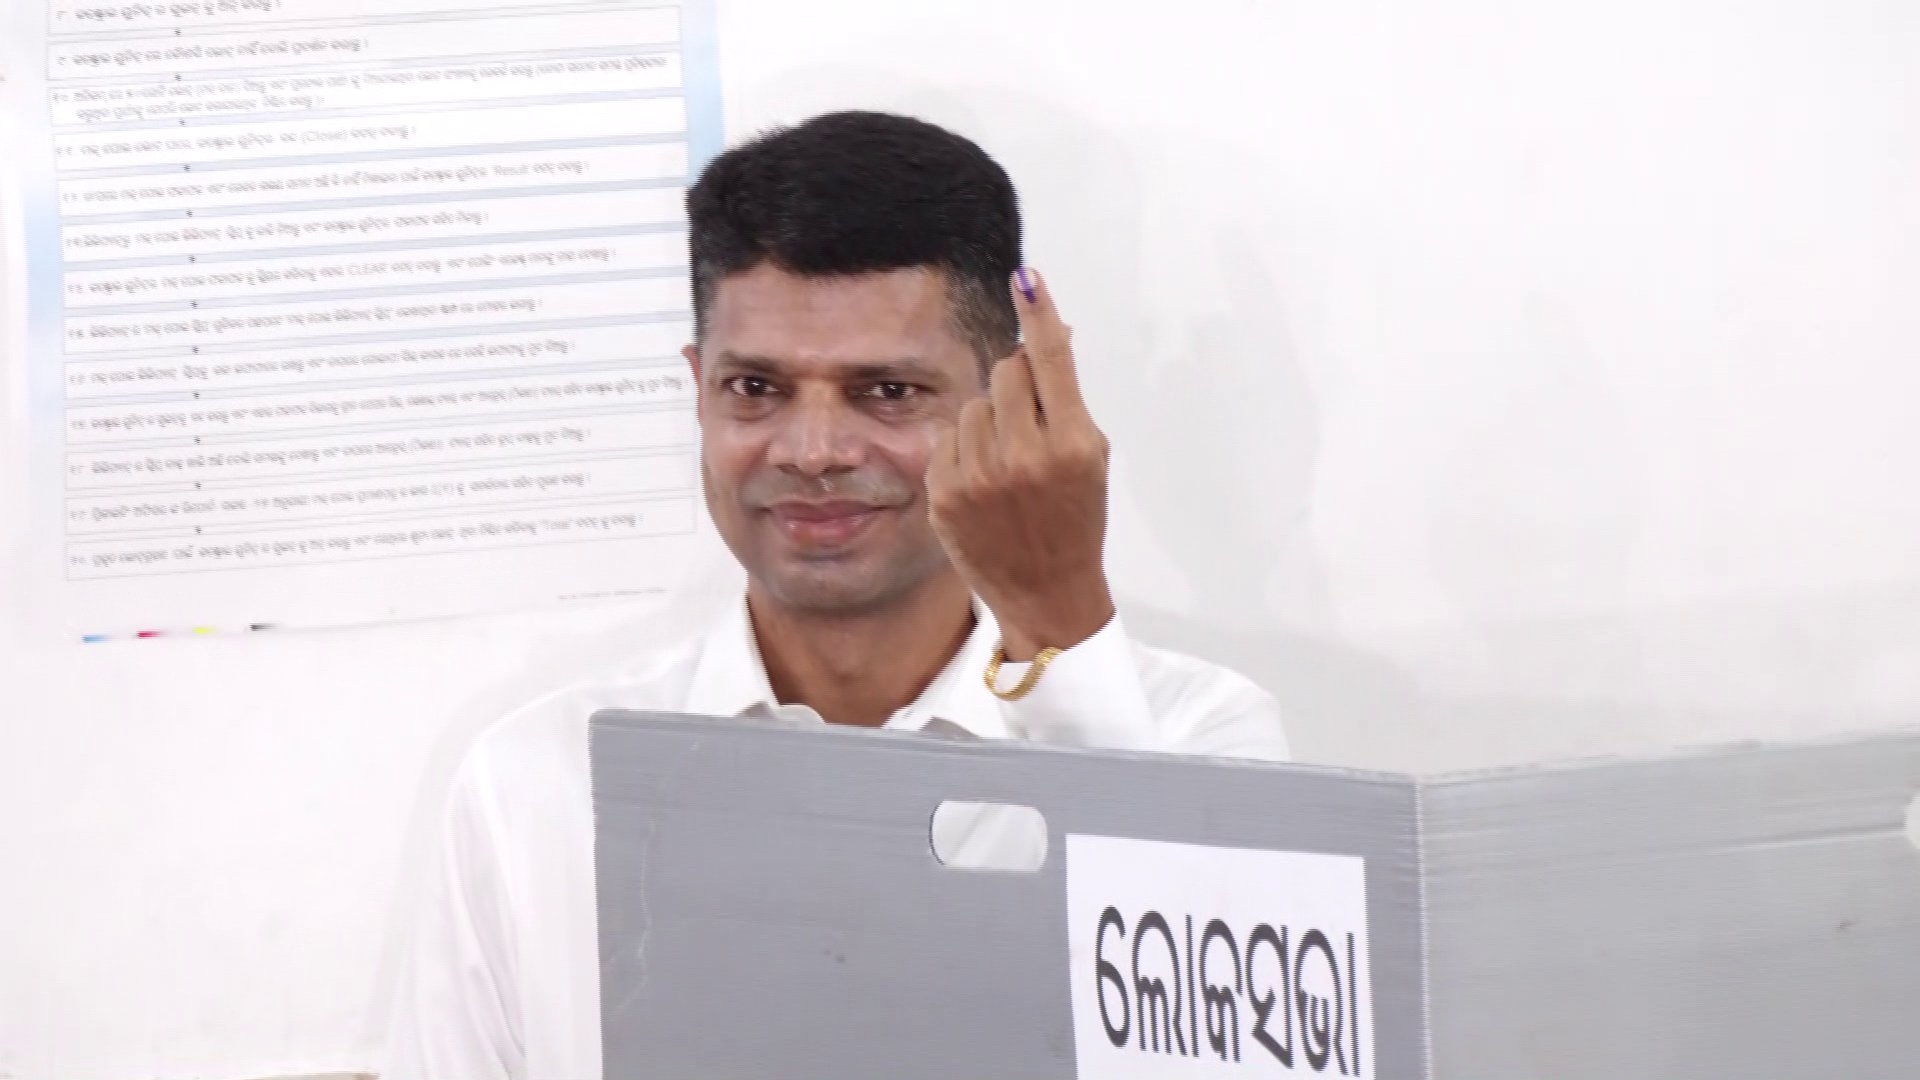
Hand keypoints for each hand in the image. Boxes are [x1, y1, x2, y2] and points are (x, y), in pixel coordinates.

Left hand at [927, 268, 1115, 660]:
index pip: (1051, 360)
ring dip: (990, 421)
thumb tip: (1052, 330)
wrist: (1047, 591)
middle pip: (1007, 372)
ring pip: (974, 405)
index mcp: (1072, 445)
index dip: (1039, 313)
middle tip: (1031, 422)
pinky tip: (983, 484)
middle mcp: (1024, 457)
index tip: (1026, 278)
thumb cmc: (1075, 518)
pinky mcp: (944, 495)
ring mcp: (979, 477)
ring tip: (1007, 464)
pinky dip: (964, 451)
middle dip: (1018, 386)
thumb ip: (1068, 397)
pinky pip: (947, 437)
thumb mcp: (1090, 457)